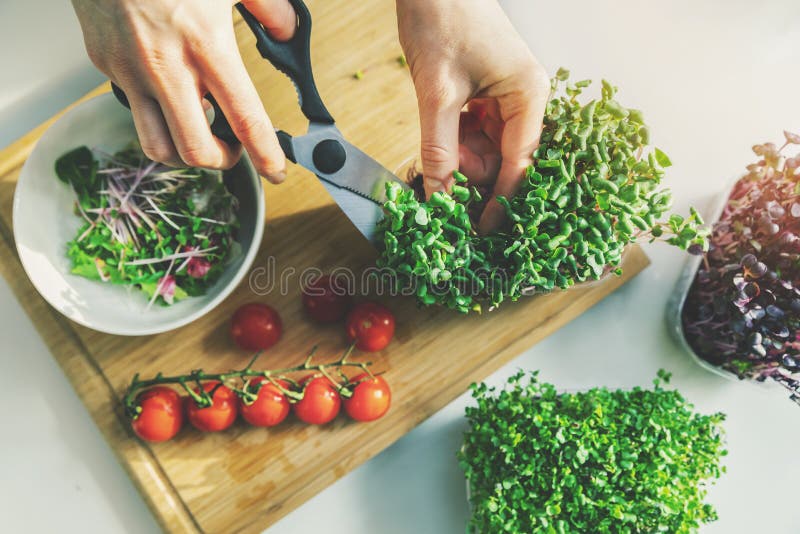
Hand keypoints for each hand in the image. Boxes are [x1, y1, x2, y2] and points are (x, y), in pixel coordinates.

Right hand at [71, 0, 294, 181]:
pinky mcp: (105, 66)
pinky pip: (133, 108)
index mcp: (205, 44)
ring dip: (183, 149)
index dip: (265, 154)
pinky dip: (157, 113)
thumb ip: (266, 6)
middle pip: (195, 150)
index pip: (244, 117)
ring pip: (157, 145)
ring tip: (201, 129)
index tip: (276, 171)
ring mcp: (130, 70)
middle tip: (233, 150)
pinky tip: (169, 91)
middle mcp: (165, 66)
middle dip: (221, 161)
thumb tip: (285, 29)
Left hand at [396, 0, 548, 232]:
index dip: (501, 199)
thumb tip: (439, 197)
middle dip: (472, 170)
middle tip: (441, 170)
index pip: (520, 162)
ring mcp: (506, 95)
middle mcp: (525, 97)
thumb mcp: (437, 93)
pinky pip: (476, 131)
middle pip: (504, 159)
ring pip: (488, 148)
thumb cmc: (442, 18)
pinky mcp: (487, 92)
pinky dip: (456, 140)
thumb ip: (439, 149)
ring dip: (460, 156)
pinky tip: (440, 135)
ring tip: (436, 142)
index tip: (483, 229)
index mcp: (529, 94)